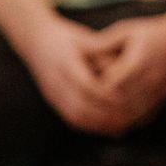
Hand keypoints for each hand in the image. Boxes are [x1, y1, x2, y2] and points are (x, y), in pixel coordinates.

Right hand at [18, 15, 132, 136]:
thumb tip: (125, 68)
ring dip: (99, 124)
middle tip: (130, 117)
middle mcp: (56, 82)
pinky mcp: (53, 100)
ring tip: (122, 126)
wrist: (35, 41)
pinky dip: (90, 125)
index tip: (126, 98)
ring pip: (75, 116)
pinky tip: (107, 128)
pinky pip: (70, 118)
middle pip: (80, 106)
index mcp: (65, 63)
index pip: (86, 85)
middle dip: (106, 114)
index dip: (107, 94)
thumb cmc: (67, 38)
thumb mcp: (85, 40)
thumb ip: (102, 54)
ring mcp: (53, 93)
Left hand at [86, 14, 165, 129]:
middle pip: (119, 102)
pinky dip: (128, 121)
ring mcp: (158, 91)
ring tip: (97, 119)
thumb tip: (79, 52)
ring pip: (131, 114)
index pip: (110, 84)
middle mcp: (149, 79)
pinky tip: (116, 121)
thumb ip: (103, 43)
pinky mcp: (163, 98)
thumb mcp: (126, 31)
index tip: (82, 88)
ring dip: (114, 119)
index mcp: (138, 61)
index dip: (94, 89)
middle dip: (101, 107)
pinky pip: (143, 117)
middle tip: (85, 107)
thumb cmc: (152, 33)